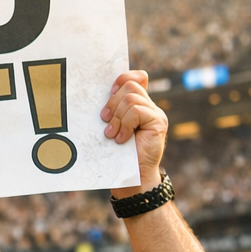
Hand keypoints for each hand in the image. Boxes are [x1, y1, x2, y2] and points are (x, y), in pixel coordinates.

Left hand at [101, 70, 166, 189]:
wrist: (131, 174)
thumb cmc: (116, 152)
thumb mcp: (110, 127)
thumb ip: (110, 112)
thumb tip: (91, 97)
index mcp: (136, 104)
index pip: (135, 77)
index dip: (122, 78)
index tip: (109, 92)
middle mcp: (148, 105)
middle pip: (129, 86)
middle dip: (112, 103)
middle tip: (105, 121)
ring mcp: (155, 113)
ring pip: (131, 98)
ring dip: (117, 117)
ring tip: (112, 134)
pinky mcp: (158, 122)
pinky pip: (137, 111)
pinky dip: (125, 125)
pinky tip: (122, 139)